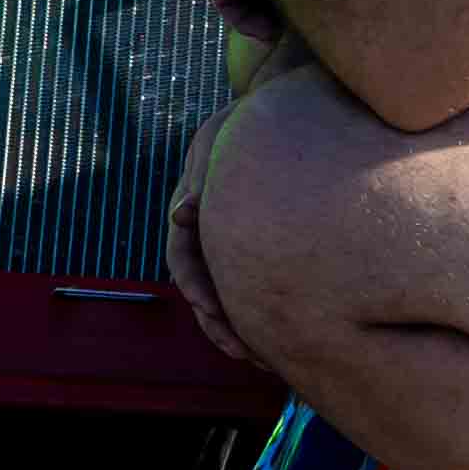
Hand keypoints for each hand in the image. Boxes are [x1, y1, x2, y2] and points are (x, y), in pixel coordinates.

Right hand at [162, 95, 259, 372]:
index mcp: (188, 215)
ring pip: (231, 295)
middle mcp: (206, 236)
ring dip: (243, 328)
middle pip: (207, 292)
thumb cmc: (239, 126)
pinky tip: (287, 332)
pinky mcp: (254, 247)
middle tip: (246, 354)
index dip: (197, 292)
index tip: (214, 314)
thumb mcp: (215, 146)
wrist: (271, 109)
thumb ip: (200, 180)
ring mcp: (228, 243)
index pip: (184, 263)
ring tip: (268, 359)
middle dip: (223, 327)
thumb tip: (181, 214)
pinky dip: (264, 311)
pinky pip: (255, 285)